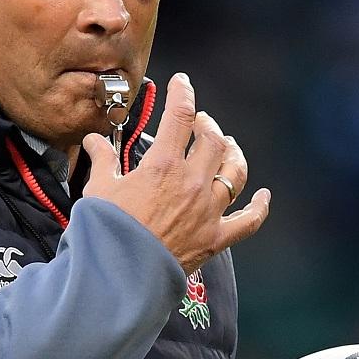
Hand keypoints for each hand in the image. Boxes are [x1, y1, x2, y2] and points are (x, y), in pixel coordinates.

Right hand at [80, 73, 268, 271]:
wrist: (120, 275)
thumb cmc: (106, 231)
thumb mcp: (99, 189)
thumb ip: (102, 160)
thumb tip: (94, 141)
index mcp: (164, 165)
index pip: (180, 116)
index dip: (184, 94)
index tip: (183, 84)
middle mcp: (193, 183)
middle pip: (213, 141)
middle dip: (208, 125)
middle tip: (201, 123)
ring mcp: (208, 211)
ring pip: (235, 173)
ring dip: (234, 154)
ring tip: (229, 147)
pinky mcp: (216, 238)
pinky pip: (248, 221)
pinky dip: (259, 207)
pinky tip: (264, 196)